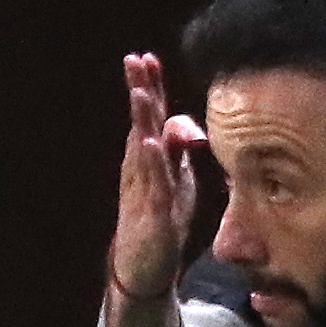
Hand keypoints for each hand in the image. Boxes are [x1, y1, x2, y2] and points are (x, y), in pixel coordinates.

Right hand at [108, 51, 206, 326]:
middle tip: (135, 60)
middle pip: (141, 123)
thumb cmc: (159, 219)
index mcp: (149, 158)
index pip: (151, 116)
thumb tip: (190, 126)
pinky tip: (148, 143)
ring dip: (140, 120)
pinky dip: (149, 163)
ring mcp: (143, 190)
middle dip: (139, 91)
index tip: (147, 58)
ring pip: (142, 149)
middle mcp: (141, 169)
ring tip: (139, 92)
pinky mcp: (151, 215)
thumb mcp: (175, 180)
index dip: (149, 87)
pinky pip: (151, 185)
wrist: (144, 268)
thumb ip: (179, 151)